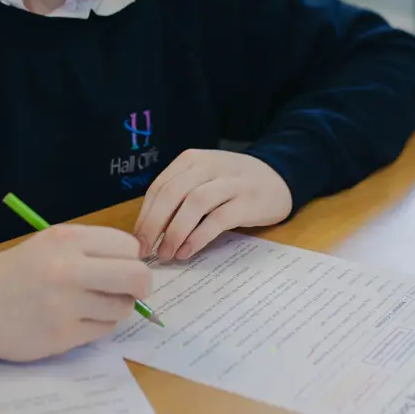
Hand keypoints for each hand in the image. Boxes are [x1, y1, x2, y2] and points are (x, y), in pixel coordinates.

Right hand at [0, 224, 151, 361]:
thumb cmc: (23, 270)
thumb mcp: (53, 242)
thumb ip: (93, 248)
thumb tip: (138, 264)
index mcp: (68, 240)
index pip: (128, 247)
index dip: (131, 257)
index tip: (121, 264)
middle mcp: (69, 270)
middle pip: (136, 276)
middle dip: (141, 284)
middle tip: (133, 289)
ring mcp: (66, 305)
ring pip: (123, 307)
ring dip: (117, 306)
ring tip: (94, 303)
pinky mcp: (63, 335)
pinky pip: (104, 329)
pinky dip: (99, 324)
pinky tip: (79, 318)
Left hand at [134, 150, 291, 261]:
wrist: (278, 178)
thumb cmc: (232, 184)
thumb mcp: (203, 179)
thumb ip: (178, 198)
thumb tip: (147, 231)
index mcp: (191, 160)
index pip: (159, 187)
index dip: (144, 215)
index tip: (136, 240)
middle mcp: (209, 166)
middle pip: (172, 193)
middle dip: (154, 224)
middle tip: (145, 249)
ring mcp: (231, 182)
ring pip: (194, 204)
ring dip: (175, 232)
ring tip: (166, 253)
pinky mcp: (248, 201)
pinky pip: (218, 219)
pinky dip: (198, 237)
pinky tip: (187, 251)